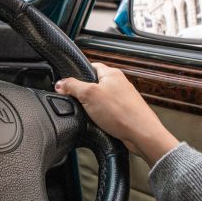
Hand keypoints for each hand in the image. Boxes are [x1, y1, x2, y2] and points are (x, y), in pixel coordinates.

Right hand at [55, 62, 178, 165]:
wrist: (141, 134)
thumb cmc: (122, 112)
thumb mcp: (89, 95)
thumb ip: (73, 86)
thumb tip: (60, 83)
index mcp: (111, 73)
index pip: (90, 66)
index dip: (77, 74)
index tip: (68, 83)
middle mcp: (118, 84)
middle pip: (93, 85)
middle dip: (83, 94)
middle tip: (78, 102)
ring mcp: (122, 99)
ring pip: (99, 100)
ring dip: (92, 108)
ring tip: (89, 114)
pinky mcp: (123, 113)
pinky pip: (106, 113)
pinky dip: (100, 118)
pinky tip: (98, 124)